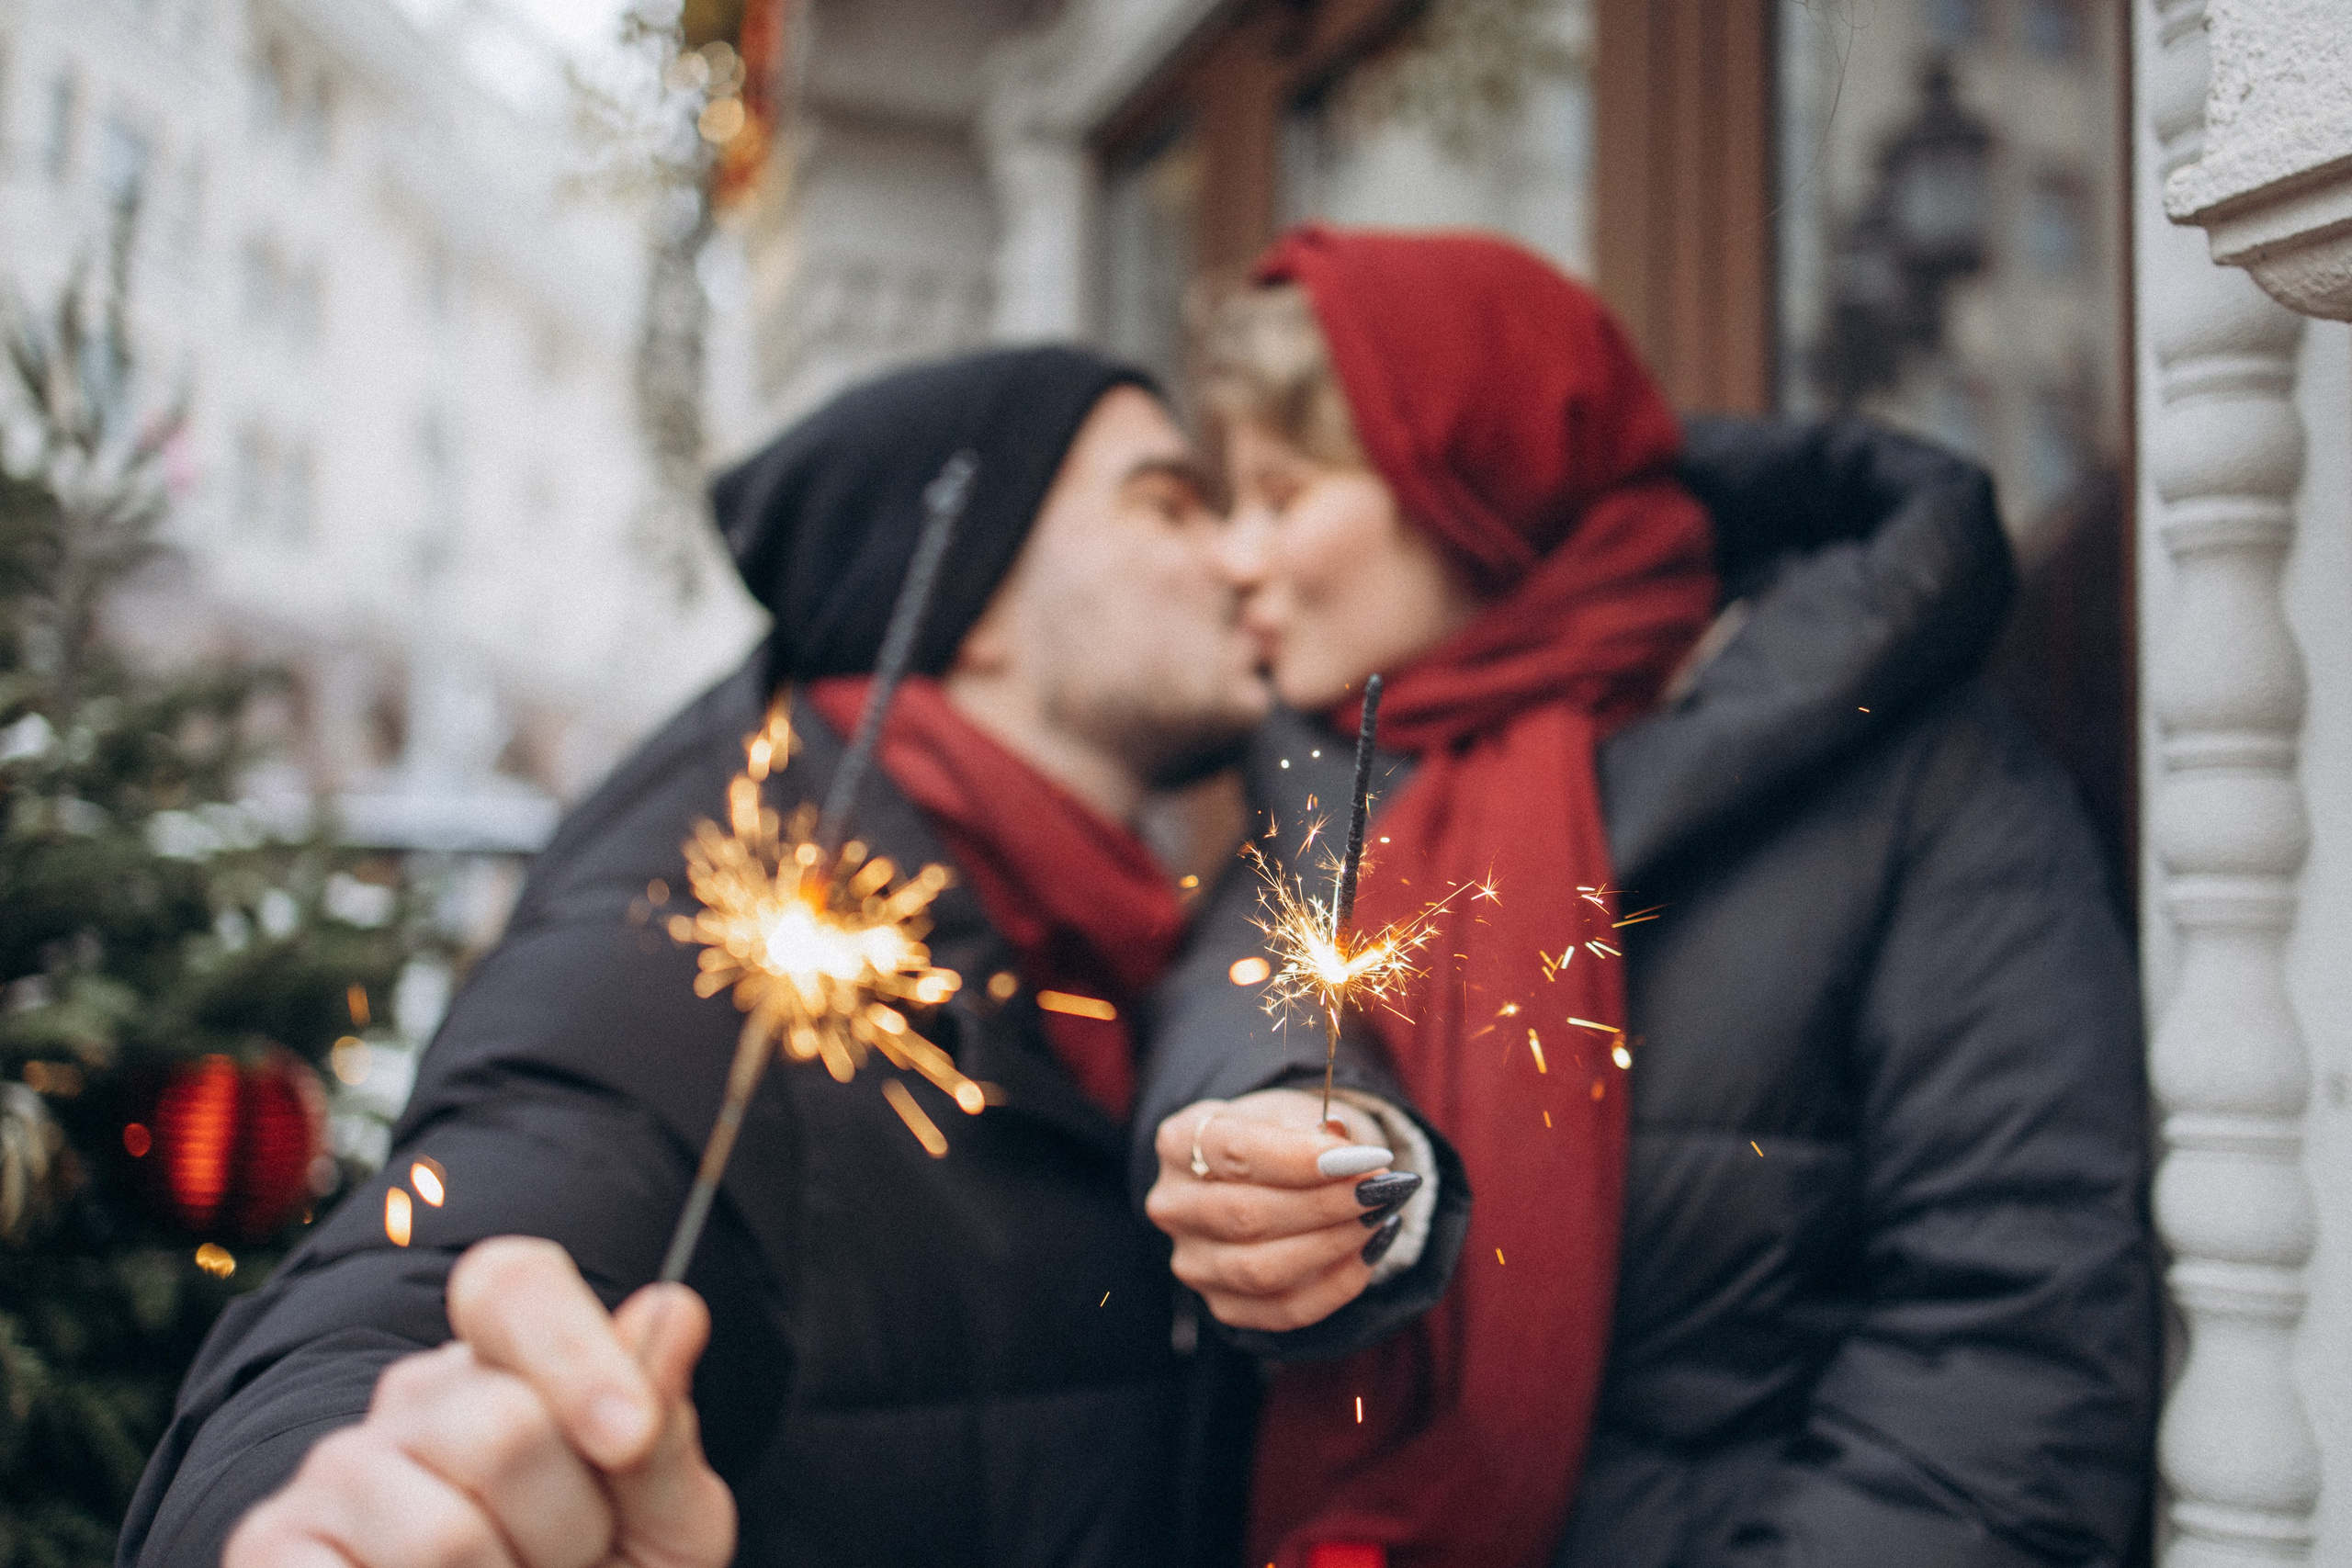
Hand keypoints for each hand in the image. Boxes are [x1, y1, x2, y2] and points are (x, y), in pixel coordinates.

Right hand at [226, 1235, 735, 1567]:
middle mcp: (412, 1398)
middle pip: (508, 1428)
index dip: (577, 1351)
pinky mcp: (271, 1547)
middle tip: (566, 1561)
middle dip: (570, 1526)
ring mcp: (336, 1471)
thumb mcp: (665, 1525)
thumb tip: (673, 1310)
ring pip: (444, 1536)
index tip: (632, 1439)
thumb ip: (664, 1433)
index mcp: (511, 1362)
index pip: (514, 1284)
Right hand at [1146, 1088, 1420, 1332]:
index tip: (1365, 1157)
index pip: (1233, 1152)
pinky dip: (1338, 1283)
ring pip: (1261, 1270)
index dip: (1301, 1158)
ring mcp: (1192, 1262)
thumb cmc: (1278, 1137)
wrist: (1262, 1176)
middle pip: (1247, 1215)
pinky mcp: (1222, 1305)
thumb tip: (1359, 1161)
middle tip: (1385, 1188)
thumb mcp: (1293, 1114)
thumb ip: (1318, 1133)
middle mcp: (1172, 1205)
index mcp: (1178, 1142)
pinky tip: (1371, 1249)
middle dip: (1327, 1204)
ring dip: (1334, 1244)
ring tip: (1381, 1216)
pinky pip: (1285, 1310)